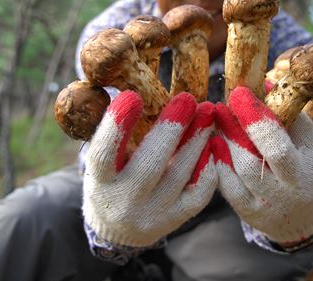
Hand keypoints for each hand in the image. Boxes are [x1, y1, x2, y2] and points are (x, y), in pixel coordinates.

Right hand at [83, 90, 216, 246]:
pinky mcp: (176, 219)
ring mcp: (152, 214)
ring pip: (180, 175)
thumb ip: (115, 130)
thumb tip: (136, 84)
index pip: (103, 155)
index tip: (132, 96)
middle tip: (187, 99)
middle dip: (171, 129)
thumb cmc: (112, 177)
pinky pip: (198, 193)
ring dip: (197, 139)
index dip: (117, 126)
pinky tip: (212, 141)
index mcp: (100, 182)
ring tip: (207, 111)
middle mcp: (124, 201)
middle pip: (150, 165)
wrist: (119, 228)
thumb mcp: (104, 157)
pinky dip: (208, 166)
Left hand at [212, 86, 312, 243]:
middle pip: (249, 163)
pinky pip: (226, 188)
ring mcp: (264, 208)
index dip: (255, 119)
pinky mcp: (248, 213)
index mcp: (305, 173)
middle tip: (221, 105)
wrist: (308, 215)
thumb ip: (288, 113)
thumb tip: (262, 82)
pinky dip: (218, 162)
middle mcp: (284, 195)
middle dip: (233, 130)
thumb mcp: (309, 139)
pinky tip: (214, 142)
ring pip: (234, 175)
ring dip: (223, 143)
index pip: (276, 146)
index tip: (240, 93)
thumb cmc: (309, 165)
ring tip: (217, 120)